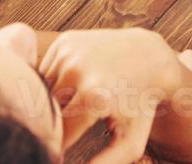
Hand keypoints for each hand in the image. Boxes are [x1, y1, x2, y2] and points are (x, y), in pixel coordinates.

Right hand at [38, 28, 191, 163]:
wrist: (150, 58)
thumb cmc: (139, 108)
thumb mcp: (130, 141)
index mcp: (94, 97)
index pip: (58, 134)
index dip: (59, 147)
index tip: (66, 150)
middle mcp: (79, 70)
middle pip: (47, 112)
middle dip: (53, 125)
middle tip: (74, 125)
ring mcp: (70, 52)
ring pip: (41, 91)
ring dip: (50, 104)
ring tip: (76, 106)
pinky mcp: (65, 41)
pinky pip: (44, 72)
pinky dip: (51, 84)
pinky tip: (74, 85)